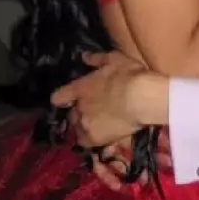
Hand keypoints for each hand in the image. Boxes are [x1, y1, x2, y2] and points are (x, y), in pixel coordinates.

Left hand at [50, 52, 173, 188]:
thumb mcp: (115, 59)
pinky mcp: (94, 138)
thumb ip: (97, 59)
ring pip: (76, 129)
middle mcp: (77, 107)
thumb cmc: (129, 75)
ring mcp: (84, 123)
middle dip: (78, 114)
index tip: (68, 99)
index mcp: (79, 87)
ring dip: (83, 127)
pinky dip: (89, 140)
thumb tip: (84, 57)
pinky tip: (98, 138)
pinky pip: (84, 142)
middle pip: (69, 115)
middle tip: (92, 113)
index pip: (58, 97)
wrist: (140, 98)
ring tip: (97, 127)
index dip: (62, 98)